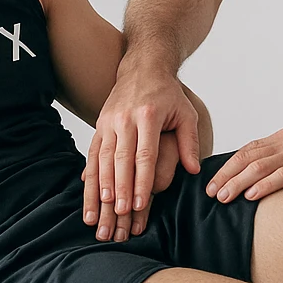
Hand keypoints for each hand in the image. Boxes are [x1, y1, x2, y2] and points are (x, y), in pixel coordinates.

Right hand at [86, 67, 200, 240]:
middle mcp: (124, 119)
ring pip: (101, 160)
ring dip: (99, 189)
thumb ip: (189, 141)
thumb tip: (193, 170)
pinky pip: (92, 155)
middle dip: (118, 190)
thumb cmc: (168, 94)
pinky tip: (89, 198)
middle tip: (118, 214)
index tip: (138, 204)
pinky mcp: (99, 125)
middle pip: (120, 160)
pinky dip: (90, 178)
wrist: (143, 67)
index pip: (144, 155)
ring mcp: (109, 122)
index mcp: (148, 116)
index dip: (140, 181)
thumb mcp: (186, 113)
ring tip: (97, 214)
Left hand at [207, 128, 282, 203]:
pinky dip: (265, 185)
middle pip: (248, 156)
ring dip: (239, 182)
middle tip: (210, 193)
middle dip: (226, 175)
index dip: (227, 165)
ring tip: (224, 197)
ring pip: (261, 165)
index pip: (248, 149)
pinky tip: (252, 196)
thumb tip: (258, 180)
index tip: (212, 181)